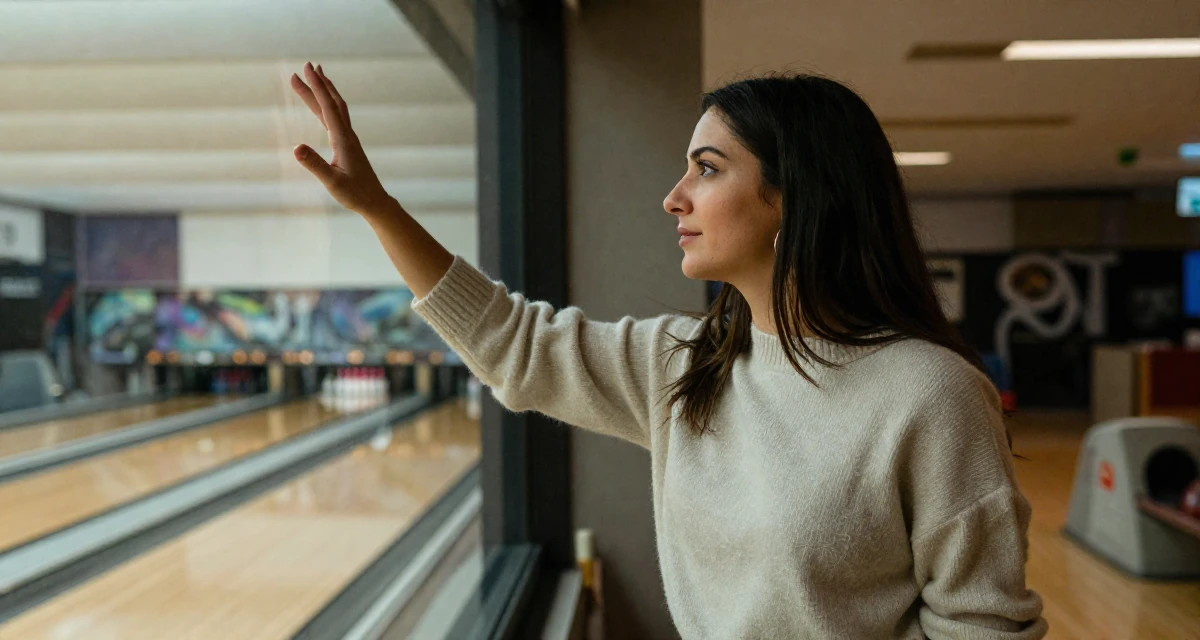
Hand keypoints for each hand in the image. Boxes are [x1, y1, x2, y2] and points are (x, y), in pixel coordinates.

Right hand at [290, 62, 394, 216]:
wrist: (375, 202)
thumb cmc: (355, 194)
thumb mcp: (331, 182)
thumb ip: (314, 164)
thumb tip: (295, 148)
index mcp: (342, 140)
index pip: (327, 107)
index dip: (316, 87)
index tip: (305, 69)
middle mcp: (347, 135)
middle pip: (331, 102)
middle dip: (318, 83)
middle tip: (305, 65)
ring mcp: (349, 139)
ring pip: (336, 108)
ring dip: (325, 91)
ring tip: (316, 75)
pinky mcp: (348, 145)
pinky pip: (337, 118)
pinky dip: (328, 105)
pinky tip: (324, 105)